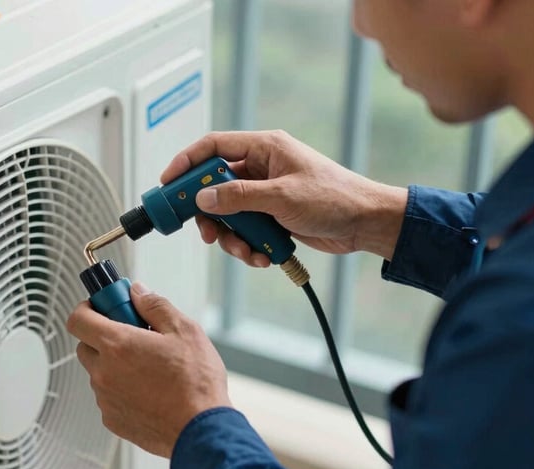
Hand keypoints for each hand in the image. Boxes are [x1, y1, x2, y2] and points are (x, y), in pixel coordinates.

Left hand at [66, 282, 231, 457]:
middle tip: (134, 335)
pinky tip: (150, 390)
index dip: (88, 308)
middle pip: (86, 345)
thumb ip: (155, 306)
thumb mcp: (184, 330)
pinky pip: (108, 396)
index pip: (78, 319)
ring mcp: (106, 399)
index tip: (103, 306)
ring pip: (99, 372)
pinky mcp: (113, 420)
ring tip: (149, 368)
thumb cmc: (196, 383)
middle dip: (104, 336)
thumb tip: (138, 292)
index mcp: (117, 345)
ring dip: (115, 365)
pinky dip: (122, 389)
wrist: (201, 430)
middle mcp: (104, 372)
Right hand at [163, 130, 408, 263]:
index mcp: (264, 149)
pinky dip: (248, 245)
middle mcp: (261, 168)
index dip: (187, 162)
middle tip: (206, 233)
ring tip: (246, 251)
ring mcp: (265, 193)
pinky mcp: (271, 216)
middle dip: (210, 214)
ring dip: (232, 237)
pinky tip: (263, 256)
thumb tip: (204, 198)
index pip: (214, 147)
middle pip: (215, 186)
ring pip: (228, 214)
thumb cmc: (335, 198)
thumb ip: (239, 196)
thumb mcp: (282, 197)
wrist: (365, 224)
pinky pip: (245, 229)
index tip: (168, 183)